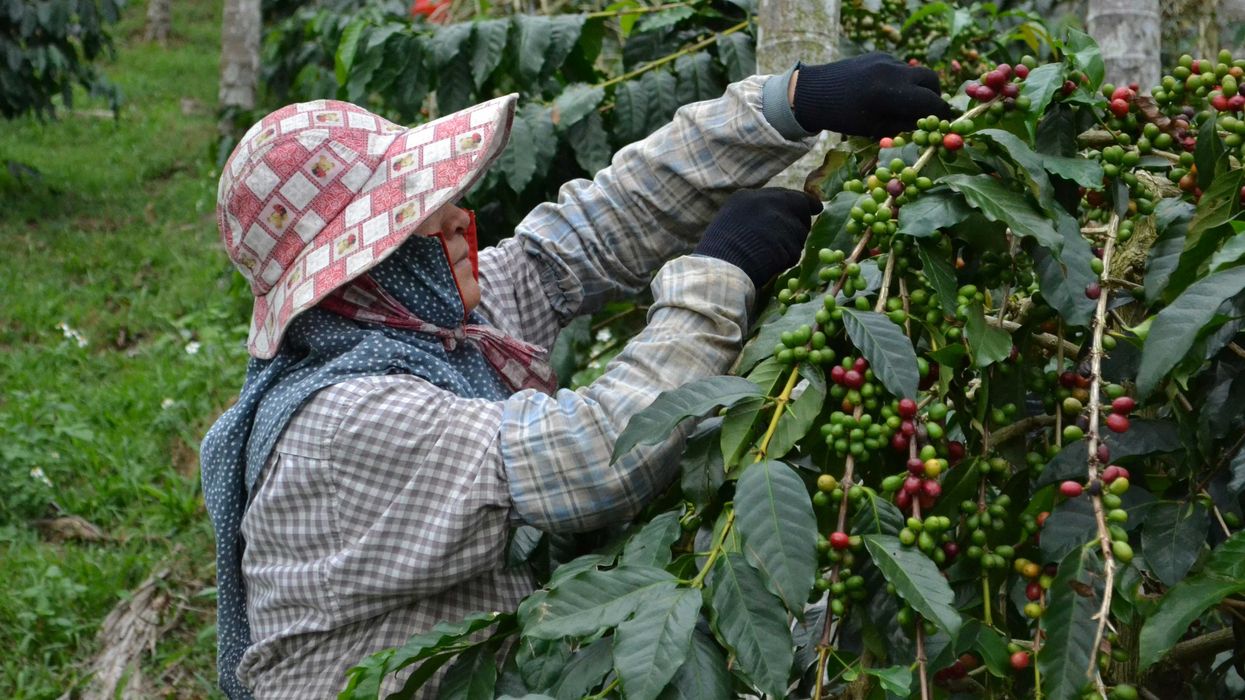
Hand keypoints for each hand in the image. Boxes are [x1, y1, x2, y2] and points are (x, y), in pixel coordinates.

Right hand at [694, 188, 821, 288]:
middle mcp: (766, 202)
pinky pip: (795, 252)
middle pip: (800, 209)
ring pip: (800, 233)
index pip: (785, 195)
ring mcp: (779, 221)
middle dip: (798, 225)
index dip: (802, 203)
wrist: (720, 269)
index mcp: (748, 196)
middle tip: (788, 241)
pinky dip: (786, 260)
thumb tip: (779, 217)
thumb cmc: (718, 251)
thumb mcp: (730, 221)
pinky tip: (769, 264)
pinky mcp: (788, 241)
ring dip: (790, 246)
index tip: (816, 207)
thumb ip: (753, 214)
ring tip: (768, 256)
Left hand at [791, 52, 954, 137]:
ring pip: (915, 73)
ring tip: (903, 104)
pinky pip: (900, 68)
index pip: (930, 101)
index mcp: (890, 94)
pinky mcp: (879, 54)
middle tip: (928, 110)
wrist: (814, 92)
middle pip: (931, 79)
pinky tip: (885, 92)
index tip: (943, 121)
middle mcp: (892, 72)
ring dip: (916, 88)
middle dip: (934, 95)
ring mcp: (886, 59)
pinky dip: (901, 81)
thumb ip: (903, 125)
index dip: (940, 113)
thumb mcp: (874, 128)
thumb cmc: (843, 118)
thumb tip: (928, 125)